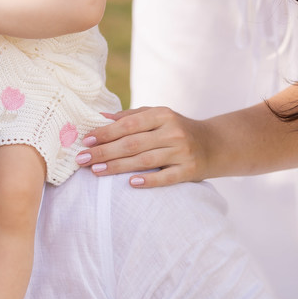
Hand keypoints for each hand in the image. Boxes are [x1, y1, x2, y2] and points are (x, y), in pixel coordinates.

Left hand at [76, 106, 208, 186]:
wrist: (215, 145)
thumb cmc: (177, 129)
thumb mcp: (158, 116)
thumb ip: (130, 116)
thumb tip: (100, 117)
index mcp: (162, 115)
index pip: (129, 124)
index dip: (106, 132)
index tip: (86, 140)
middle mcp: (173, 131)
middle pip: (133, 143)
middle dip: (104, 151)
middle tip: (82, 159)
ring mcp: (182, 151)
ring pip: (145, 160)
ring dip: (118, 166)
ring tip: (96, 171)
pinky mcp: (189, 170)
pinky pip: (166, 177)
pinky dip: (149, 180)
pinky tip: (131, 183)